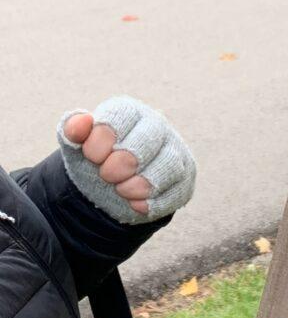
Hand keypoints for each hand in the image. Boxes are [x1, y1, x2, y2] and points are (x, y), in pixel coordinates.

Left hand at [57, 96, 195, 224]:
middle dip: (124, 161)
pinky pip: (178, 190)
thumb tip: (82, 123)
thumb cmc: (96, 160)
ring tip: (122, 192)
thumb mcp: (77, 146)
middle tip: (107, 176)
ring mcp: (175, 152)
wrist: (111, 189)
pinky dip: (156, 202)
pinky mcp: (185, 179)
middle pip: (151, 137)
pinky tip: (137, 205)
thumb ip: (73, 131)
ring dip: (142, 183)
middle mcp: (157, 127)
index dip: (104, 139)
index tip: (91, 157)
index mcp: (130, 112)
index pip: (123, 115)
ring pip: (170, 164)